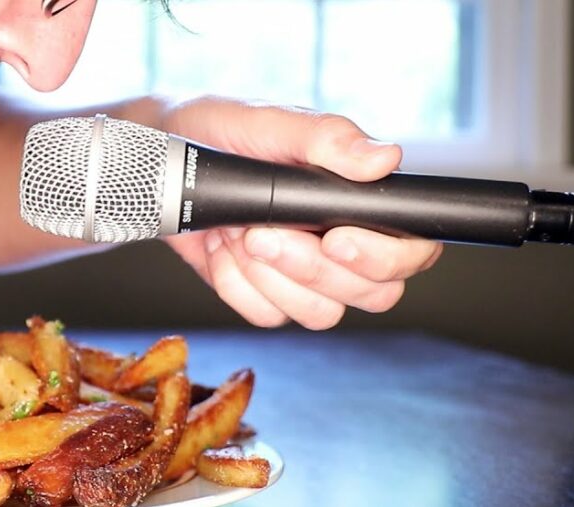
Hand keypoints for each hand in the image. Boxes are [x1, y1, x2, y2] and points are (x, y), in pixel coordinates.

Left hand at [160, 96, 442, 329]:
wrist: (161, 158)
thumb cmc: (221, 132)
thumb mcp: (268, 122)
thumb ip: (325, 137)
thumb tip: (384, 158)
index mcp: (359, 199)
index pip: (413, 249)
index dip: (384, 257)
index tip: (335, 237)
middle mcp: (341, 240)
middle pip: (374, 294)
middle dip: (313, 268)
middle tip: (263, 230)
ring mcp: (302, 273)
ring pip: (321, 313)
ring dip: (271, 276)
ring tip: (238, 230)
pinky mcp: (263, 292)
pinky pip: (267, 316)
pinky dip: (237, 286)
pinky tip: (221, 248)